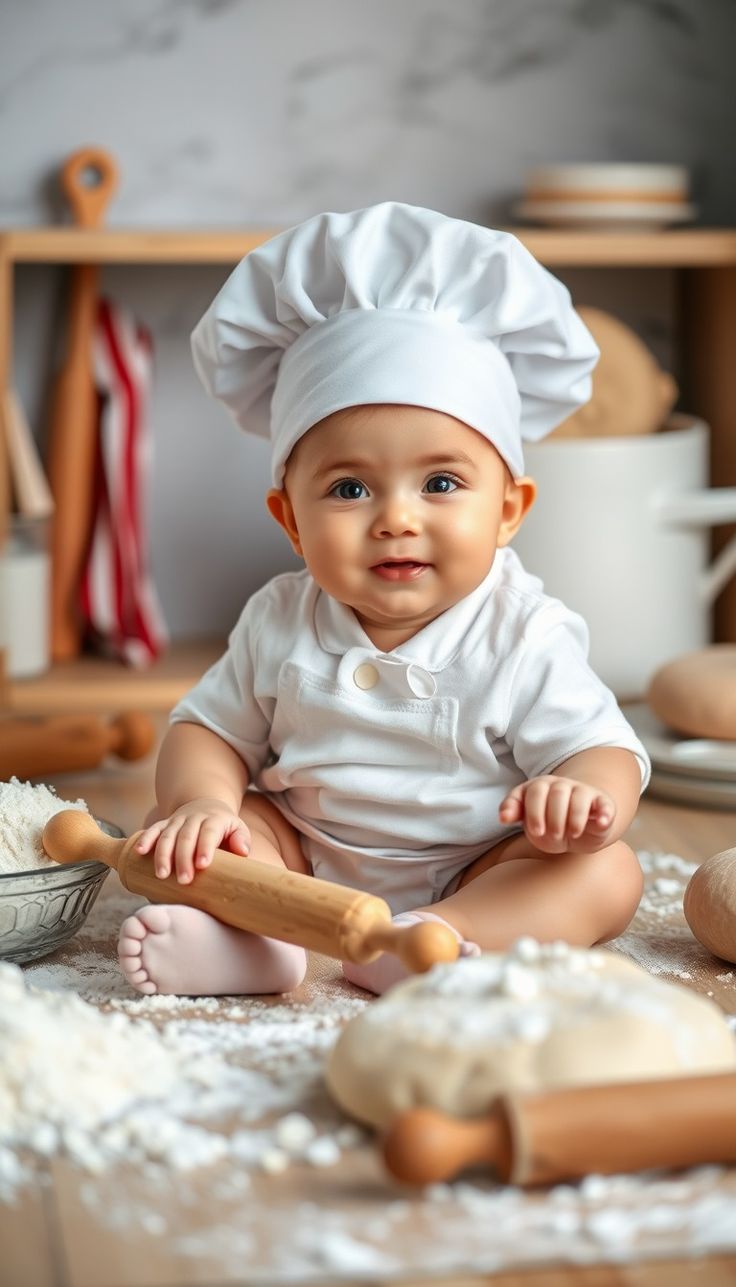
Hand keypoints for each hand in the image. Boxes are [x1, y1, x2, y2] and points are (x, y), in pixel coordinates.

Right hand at [134, 798, 250, 883]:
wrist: (205, 805)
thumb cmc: (224, 827)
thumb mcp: (237, 828)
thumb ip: (241, 839)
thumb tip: (242, 851)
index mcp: (214, 820)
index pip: (209, 833)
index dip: (205, 848)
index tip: (202, 865)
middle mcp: (193, 818)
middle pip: (186, 837)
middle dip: (183, 858)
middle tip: (184, 880)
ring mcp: (176, 821)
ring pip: (167, 835)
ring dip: (163, 855)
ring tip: (161, 875)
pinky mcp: (164, 824)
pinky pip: (153, 830)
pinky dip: (145, 840)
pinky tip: (139, 852)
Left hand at [498, 775, 616, 853]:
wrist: (577, 829)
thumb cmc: (547, 823)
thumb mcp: (528, 819)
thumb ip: (514, 812)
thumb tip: (503, 817)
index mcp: (540, 786)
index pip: (534, 791)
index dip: (534, 812)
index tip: (536, 832)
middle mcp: (562, 786)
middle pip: (557, 793)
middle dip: (554, 817)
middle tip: (554, 835)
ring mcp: (583, 792)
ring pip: (580, 797)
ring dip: (576, 817)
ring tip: (573, 833)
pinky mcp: (603, 804)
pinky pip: (605, 804)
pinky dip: (604, 813)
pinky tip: (600, 823)